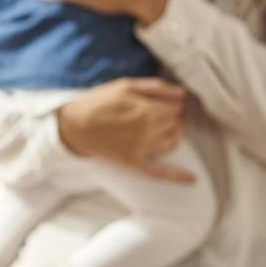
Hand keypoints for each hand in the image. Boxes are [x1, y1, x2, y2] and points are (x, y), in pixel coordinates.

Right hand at [55, 78, 195, 182]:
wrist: (73, 126)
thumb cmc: (98, 102)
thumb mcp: (125, 85)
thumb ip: (156, 88)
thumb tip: (183, 94)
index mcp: (147, 111)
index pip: (178, 107)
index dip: (171, 103)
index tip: (160, 101)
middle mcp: (148, 131)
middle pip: (177, 124)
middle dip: (171, 117)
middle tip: (154, 112)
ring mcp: (142, 149)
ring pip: (173, 142)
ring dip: (172, 134)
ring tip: (157, 127)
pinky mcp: (135, 162)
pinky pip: (160, 172)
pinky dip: (177, 176)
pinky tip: (192, 180)